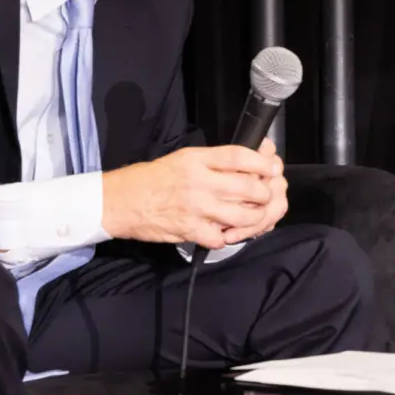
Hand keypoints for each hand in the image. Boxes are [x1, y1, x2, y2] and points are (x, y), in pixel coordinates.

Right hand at [101, 140, 285, 248]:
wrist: (120, 201)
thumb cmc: (153, 178)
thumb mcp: (185, 158)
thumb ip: (217, 160)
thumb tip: (254, 156)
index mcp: (198, 159)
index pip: (239, 156)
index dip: (262, 162)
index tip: (274, 167)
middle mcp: (199, 182)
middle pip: (248, 188)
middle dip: (265, 194)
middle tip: (266, 196)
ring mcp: (195, 208)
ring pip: (241, 216)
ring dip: (254, 219)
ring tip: (254, 216)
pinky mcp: (188, 230)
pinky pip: (220, 239)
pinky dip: (228, 239)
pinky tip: (226, 233)